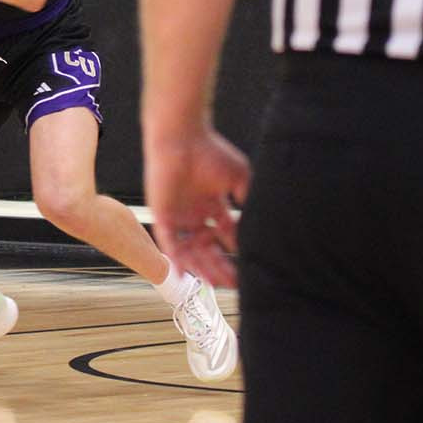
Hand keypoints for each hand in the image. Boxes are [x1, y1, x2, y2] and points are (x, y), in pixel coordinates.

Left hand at [143, 125, 250, 287]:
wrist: (182, 139)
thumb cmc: (210, 152)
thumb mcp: (239, 178)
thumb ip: (248, 199)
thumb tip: (261, 222)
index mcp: (212, 203)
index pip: (225, 234)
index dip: (235, 251)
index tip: (248, 267)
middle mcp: (194, 212)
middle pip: (208, 247)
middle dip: (220, 265)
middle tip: (233, 283)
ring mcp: (178, 215)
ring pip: (190, 249)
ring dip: (202, 267)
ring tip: (215, 283)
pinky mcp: (162, 215)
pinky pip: (168, 242)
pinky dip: (176, 258)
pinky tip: (185, 274)